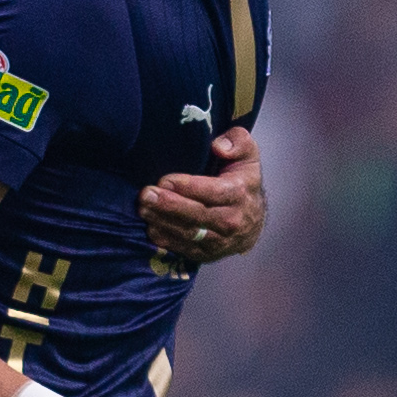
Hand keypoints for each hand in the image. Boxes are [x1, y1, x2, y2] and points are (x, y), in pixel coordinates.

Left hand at [138, 126, 264, 262]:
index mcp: (239, 194)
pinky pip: (186, 249)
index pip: (213, 192)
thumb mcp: (247, 155)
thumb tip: (218, 146)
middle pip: (198, 215)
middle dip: (169, 205)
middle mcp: (232, 221)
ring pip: (190, 234)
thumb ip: (238, 142)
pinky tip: (151, 227)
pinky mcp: (209, 254)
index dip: (188, 187)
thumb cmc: (243, 181)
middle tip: (146, 194)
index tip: (165, 180)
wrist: (253, 220)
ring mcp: (220, 241)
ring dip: (163, 222)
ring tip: (143, 209)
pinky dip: (167, 240)